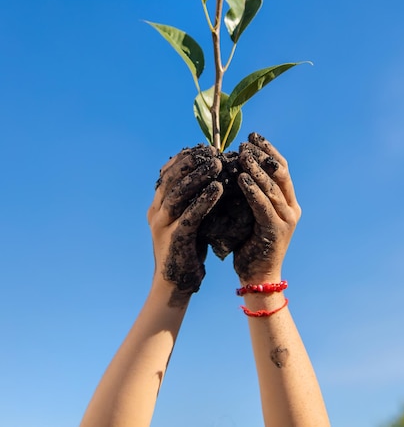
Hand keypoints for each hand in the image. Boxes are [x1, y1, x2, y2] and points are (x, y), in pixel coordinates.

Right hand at [148, 145, 222, 305]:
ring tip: (217, 164)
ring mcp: (162, 226)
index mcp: (157, 205)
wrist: (175, 285)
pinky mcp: (175, 240)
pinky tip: (218, 189)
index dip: (185, 158)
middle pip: (171, 178)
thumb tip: (210, 174)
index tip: (205, 147)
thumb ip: (191, 199)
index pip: (167, 173)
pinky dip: (203, 200)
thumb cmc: (186, 249)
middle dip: (192, 162)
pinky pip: (190, 215)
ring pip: (178, 193)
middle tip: (213, 151)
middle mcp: (156, 212)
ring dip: (198, 176)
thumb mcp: (186, 219)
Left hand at [233, 133, 300, 283]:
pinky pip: (263, 206)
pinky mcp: (276, 231)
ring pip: (272, 187)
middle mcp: (292, 207)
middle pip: (280, 172)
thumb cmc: (248, 242)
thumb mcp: (250, 211)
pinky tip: (240, 178)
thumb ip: (249, 191)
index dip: (267, 150)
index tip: (252, 136)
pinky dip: (252, 190)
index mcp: (288, 201)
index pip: (280, 168)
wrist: (257, 276)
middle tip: (244, 143)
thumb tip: (231, 165)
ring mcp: (286, 219)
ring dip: (256, 169)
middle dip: (262, 155)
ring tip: (241, 155)